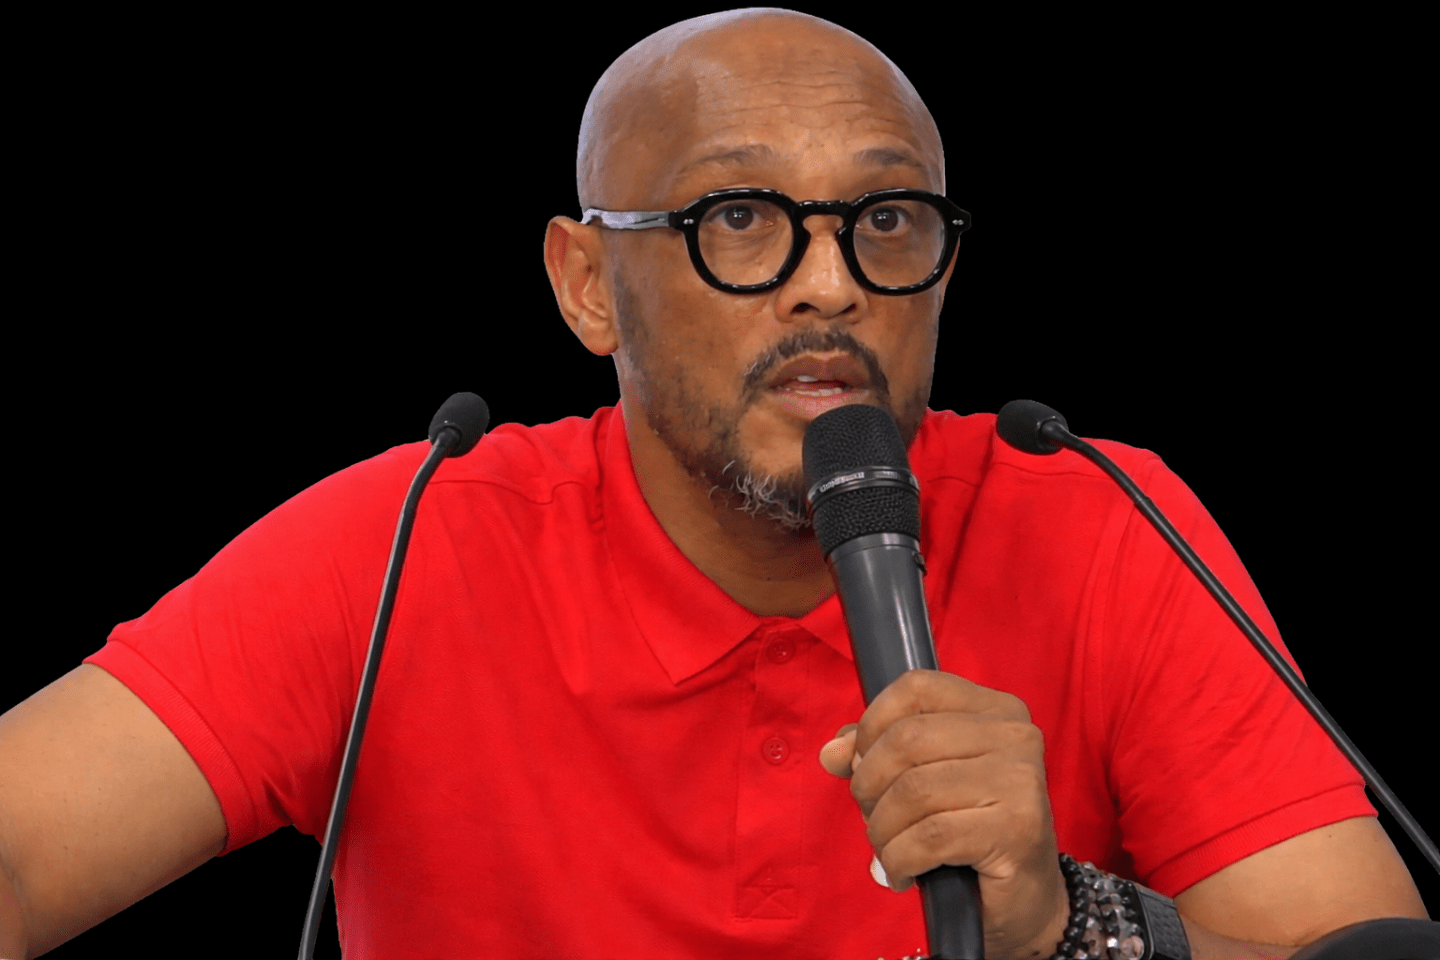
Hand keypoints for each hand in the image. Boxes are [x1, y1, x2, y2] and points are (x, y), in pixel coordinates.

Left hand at [818, 669, 1068, 959]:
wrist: (1025, 901)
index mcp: (995, 709)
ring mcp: (1021, 780)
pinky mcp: (1018, 829)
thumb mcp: (922, 779)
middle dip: (870, 783)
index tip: (859, 762)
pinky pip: (928, 837)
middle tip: (871, 818)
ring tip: (886, 850)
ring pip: (913, 790)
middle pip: (908, 738)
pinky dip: (899, 859)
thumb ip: (875, 753)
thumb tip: (832, 752)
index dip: (872, 723)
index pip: (916, 688)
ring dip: (882, 829)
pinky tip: (901, 873)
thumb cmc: (968, 832)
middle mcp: (1015, 735)